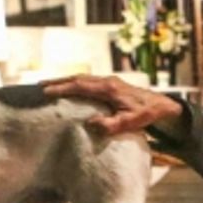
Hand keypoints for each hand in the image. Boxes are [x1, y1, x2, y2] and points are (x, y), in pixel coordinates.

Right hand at [42, 75, 183, 134]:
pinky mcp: (111, 85)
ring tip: (50, 86)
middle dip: (58, 81)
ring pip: (83, 78)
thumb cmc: (147, 114)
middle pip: (78, 78)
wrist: (162, 105)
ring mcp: (109, 82)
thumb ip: (112, 124)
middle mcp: (107, 81)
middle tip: (40, 86)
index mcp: (109, 89)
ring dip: (66, 81)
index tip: (46, 92)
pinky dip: (75, 83)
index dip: (62, 88)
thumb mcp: (131, 122)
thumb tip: (91, 124)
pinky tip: (70, 89)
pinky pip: (89, 82)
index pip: (80, 86)